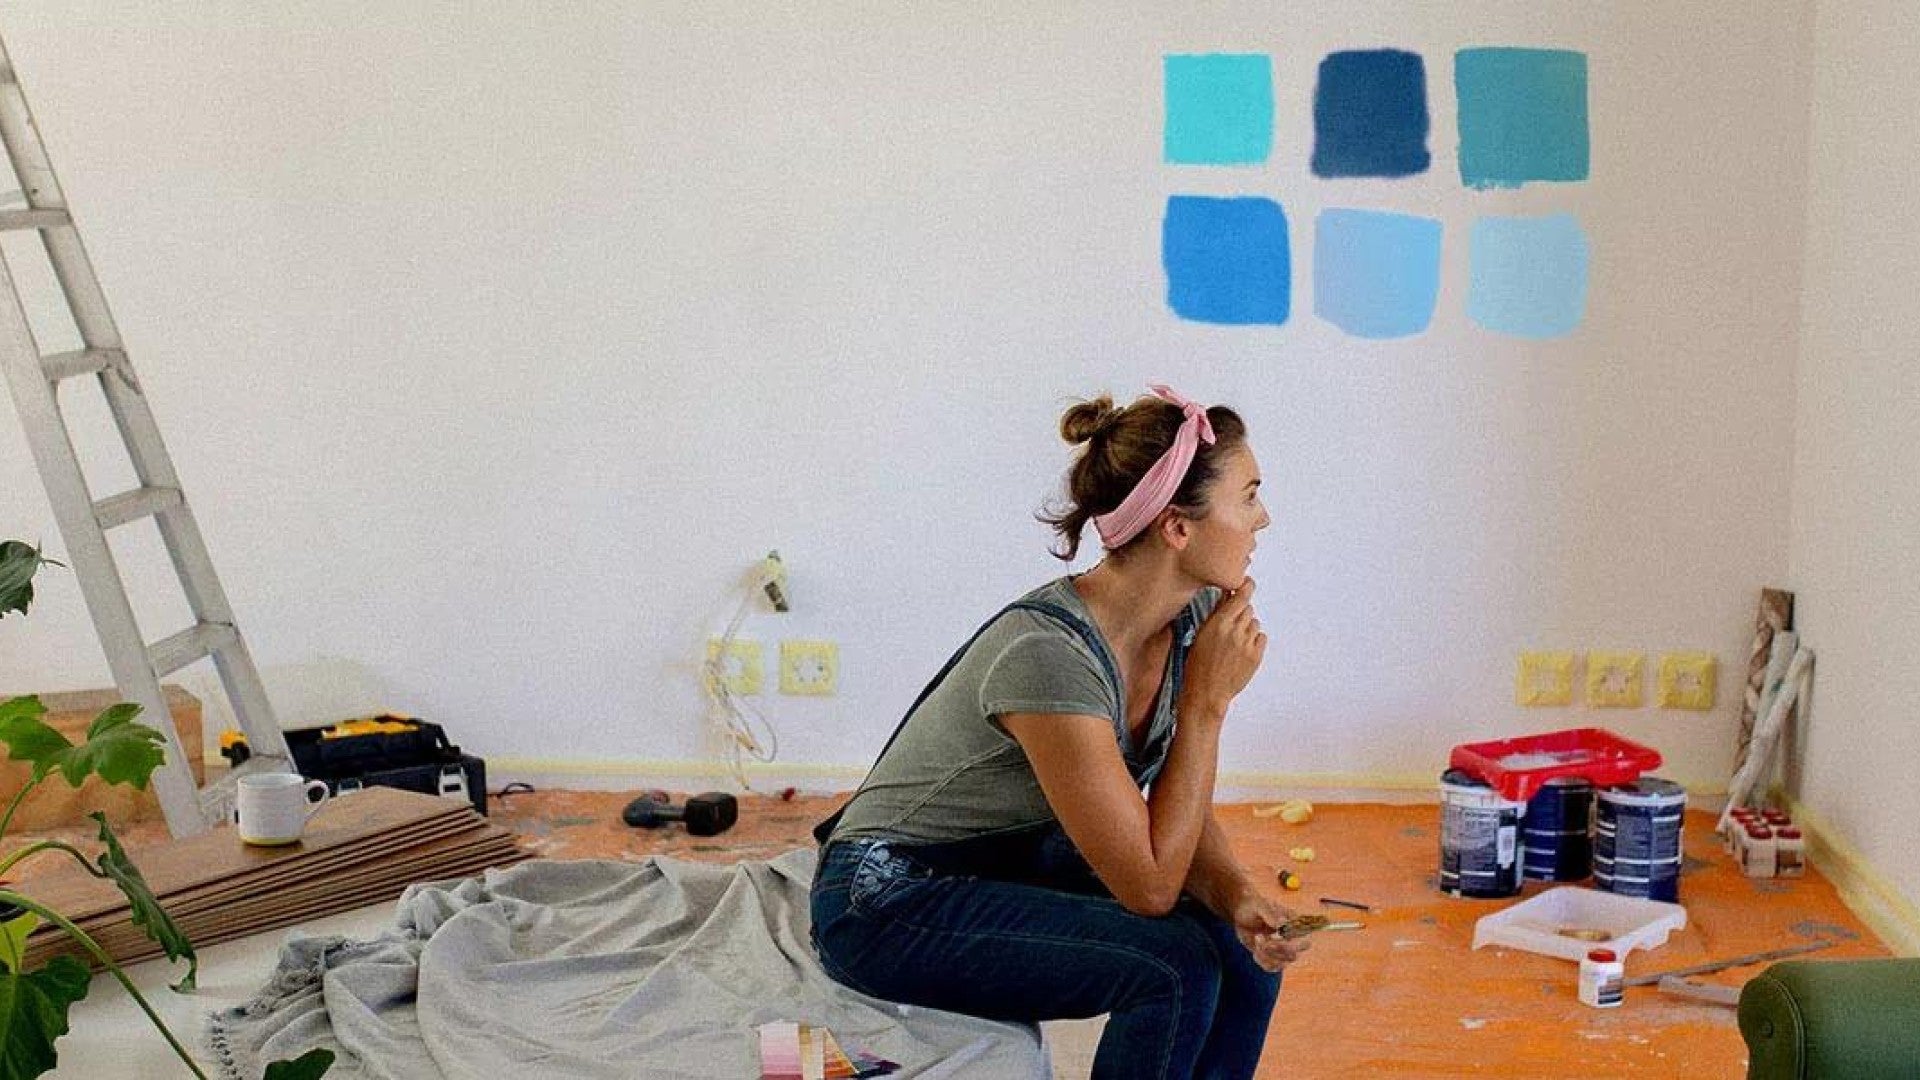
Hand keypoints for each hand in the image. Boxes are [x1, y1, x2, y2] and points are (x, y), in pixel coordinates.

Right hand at [1184, 577, 1266, 714]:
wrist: (1206, 693)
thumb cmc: (1197, 666)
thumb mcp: (1201, 635)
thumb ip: (1216, 614)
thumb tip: (1226, 596)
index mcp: (1219, 622)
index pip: (1241, 594)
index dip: (1246, 586)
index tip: (1247, 582)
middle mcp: (1235, 630)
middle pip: (1248, 608)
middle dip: (1241, 613)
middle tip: (1230, 626)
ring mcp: (1247, 643)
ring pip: (1255, 623)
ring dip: (1247, 628)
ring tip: (1233, 643)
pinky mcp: (1256, 655)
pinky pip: (1261, 638)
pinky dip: (1254, 641)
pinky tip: (1241, 650)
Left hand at [1229, 889, 1307, 972]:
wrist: (1241, 911)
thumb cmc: (1253, 905)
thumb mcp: (1260, 905)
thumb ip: (1271, 914)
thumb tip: (1282, 924)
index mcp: (1294, 925)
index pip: (1304, 939)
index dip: (1291, 942)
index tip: (1276, 934)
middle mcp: (1291, 939)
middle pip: (1293, 955)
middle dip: (1276, 950)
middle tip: (1261, 937)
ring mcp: (1281, 949)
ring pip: (1282, 964)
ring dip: (1266, 955)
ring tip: (1257, 938)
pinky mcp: (1270, 956)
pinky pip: (1271, 967)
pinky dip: (1261, 961)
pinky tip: (1255, 949)